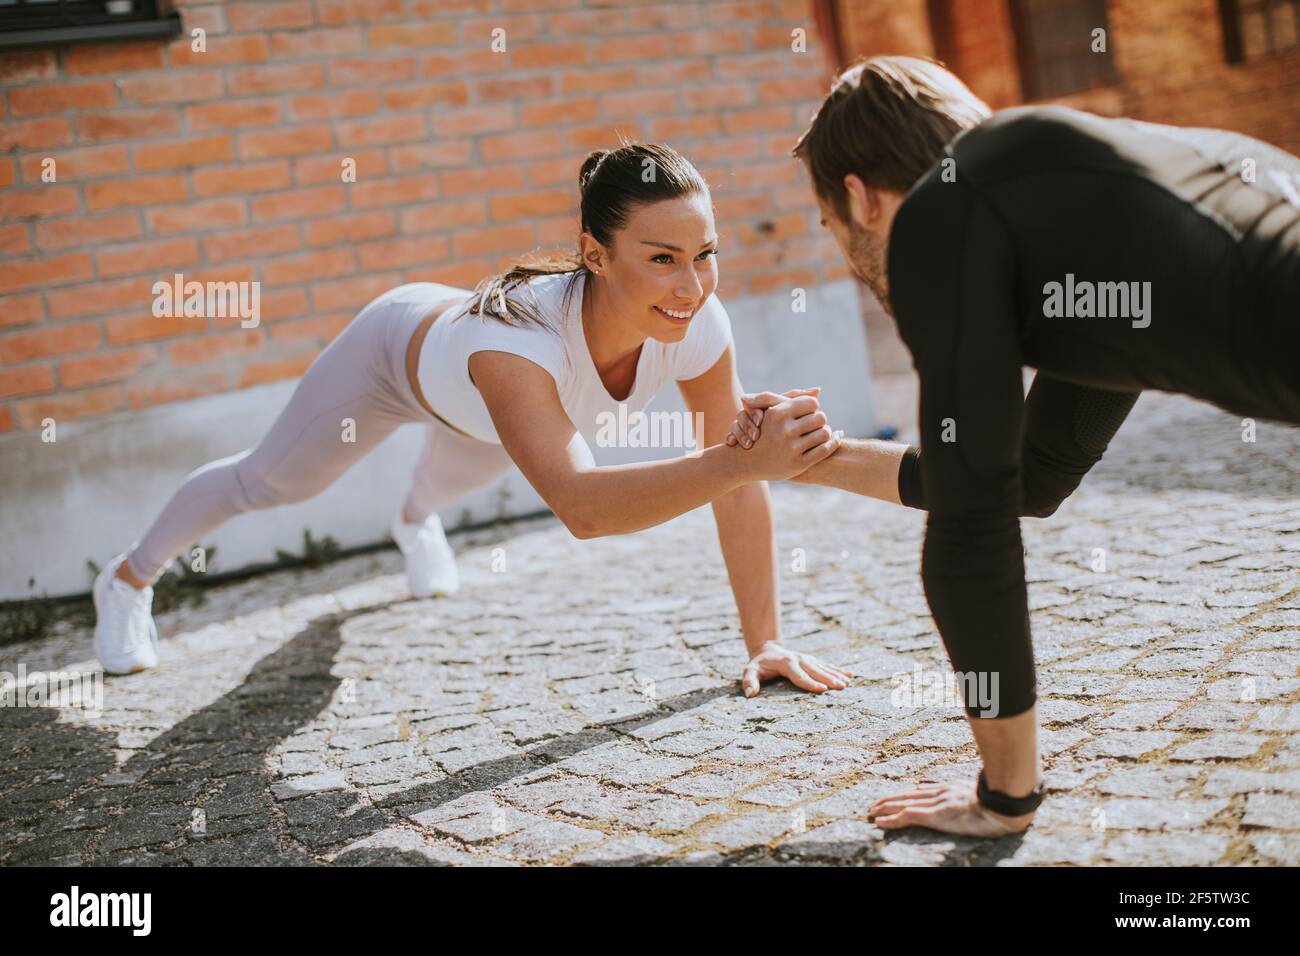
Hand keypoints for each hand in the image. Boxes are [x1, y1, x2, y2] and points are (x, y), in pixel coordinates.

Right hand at [733, 392, 838, 481]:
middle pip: (821, 417)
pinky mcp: (798, 464)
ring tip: (819, 433)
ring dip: (825, 432)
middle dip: (819, 420)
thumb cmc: (763, 430)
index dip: (812, 407)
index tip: (808, 413)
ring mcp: (791, 449)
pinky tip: (830, 441)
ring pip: (825, 433)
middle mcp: (784, 431)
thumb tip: (818, 390)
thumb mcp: (770, 410)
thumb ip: (793, 397)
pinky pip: (825, 450)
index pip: (812, 403)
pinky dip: (832, 443)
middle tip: (815, 425)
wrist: (747, 461)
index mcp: (777, 414)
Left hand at [741, 641, 856, 696]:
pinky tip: (850, 675)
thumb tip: (750, 694)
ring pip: (824, 667)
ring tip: (848, 683)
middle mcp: (799, 659)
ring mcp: (807, 659)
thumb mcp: (750, 671)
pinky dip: (839, 670)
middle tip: (841, 687)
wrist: (767, 649)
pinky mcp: (812, 660)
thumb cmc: (759, 664)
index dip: (810, 683)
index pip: (799, 675)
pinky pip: (827, 665)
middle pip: (816, 671)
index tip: (822, 690)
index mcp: (786, 663)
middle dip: (829, 679)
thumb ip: (749, 681)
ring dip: (836, 675)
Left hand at [867, 778, 1037, 836]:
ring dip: (885, 808)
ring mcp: (937, 803)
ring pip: (903, 804)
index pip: (922, 790)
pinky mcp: (936, 815)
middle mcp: (940, 793)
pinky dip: (892, 819)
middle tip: (874, 804)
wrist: (1003, 805)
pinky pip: (908, 816)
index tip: (895, 796)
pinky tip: (880, 822)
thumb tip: (963, 792)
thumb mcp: (980, 792)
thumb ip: (967, 792)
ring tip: (871, 812)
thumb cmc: (998, 801)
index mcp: (950, 788)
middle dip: (890, 799)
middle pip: (908, 795)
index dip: (906, 794)